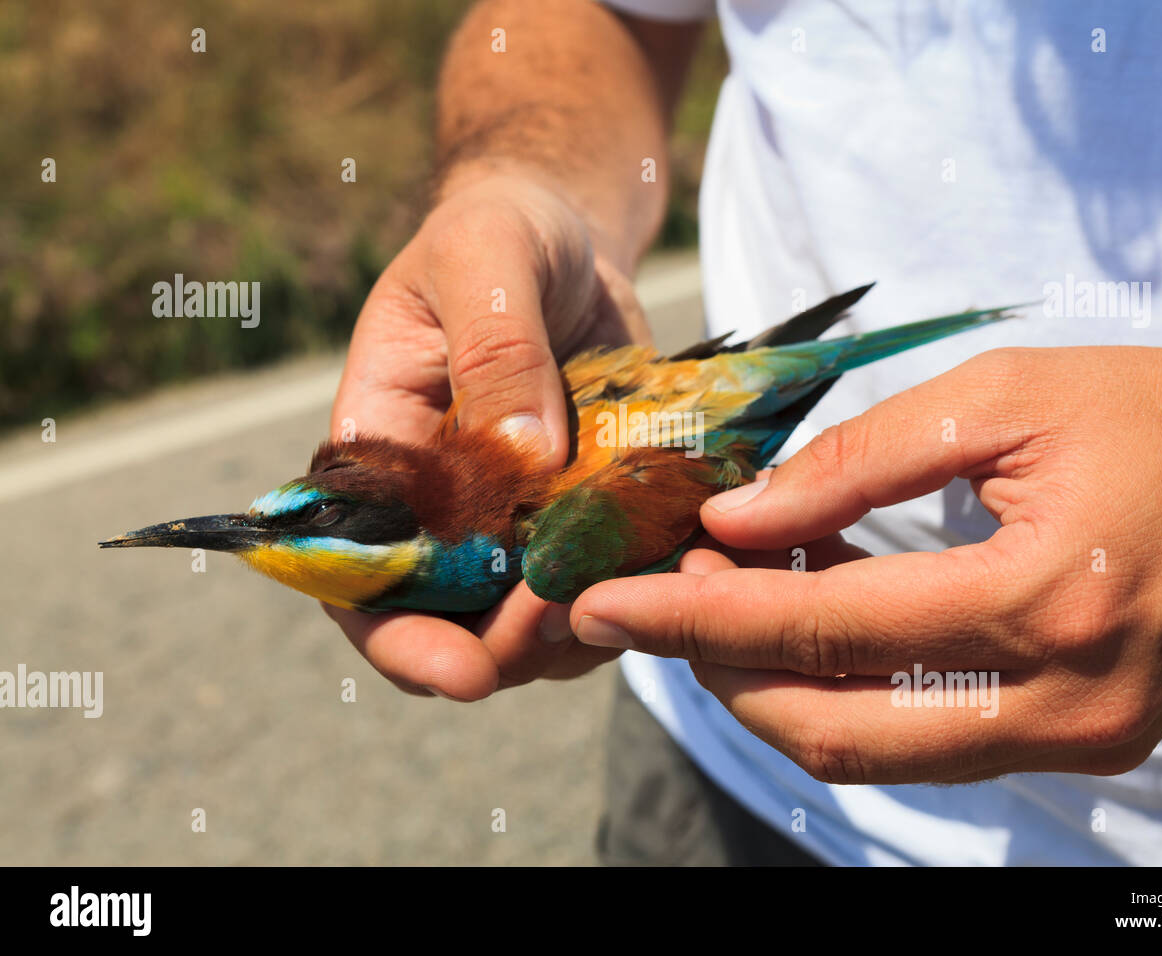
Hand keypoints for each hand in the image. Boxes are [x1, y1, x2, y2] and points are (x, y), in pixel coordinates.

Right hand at [324, 171, 651, 698]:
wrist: (566, 232)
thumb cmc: (501, 234)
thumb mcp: (487, 263)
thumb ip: (495, 351)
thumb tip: (523, 458)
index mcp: (384, 457)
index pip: (363, 578)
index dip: (401, 640)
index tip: (463, 676)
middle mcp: (444, 505)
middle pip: (458, 620)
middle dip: (513, 646)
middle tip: (579, 620)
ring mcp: (521, 517)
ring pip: (542, 616)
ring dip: (589, 624)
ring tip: (650, 590)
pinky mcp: (589, 510)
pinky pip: (611, 572)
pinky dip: (647, 581)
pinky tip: (689, 561)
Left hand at [570, 347, 1161, 782]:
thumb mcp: (1006, 399)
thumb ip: (861, 460)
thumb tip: (740, 514)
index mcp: (1046, 600)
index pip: (823, 628)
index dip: (696, 617)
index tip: (604, 602)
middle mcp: (1063, 702)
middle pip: (832, 729)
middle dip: (717, 673)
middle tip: (650, 606)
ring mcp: (1077, 737)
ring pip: (873, 752)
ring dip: (775, 688)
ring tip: (723, 602)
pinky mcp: (1081, 739)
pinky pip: (926, 737)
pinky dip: (847, 689)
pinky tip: (810, 616)